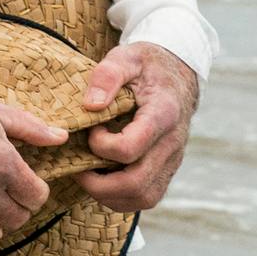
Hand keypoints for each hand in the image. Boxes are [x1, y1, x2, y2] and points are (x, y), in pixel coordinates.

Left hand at [74, 43, 199, 212]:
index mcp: (163, 113)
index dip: (101, 146)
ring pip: (143, 198)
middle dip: (98, 184)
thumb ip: (107, 75)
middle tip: (78, 167)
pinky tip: (105, 179)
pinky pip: (147, 198)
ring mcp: (172, 160)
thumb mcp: (127, 57)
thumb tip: (91, 106)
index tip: (91, 130)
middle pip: (135, 183)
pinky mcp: (168, 171)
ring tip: (90, 175)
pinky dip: (121, 198)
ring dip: (109, 195)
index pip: (130, 149)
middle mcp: (172, 143)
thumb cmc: (147, 67)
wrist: (177, 76)